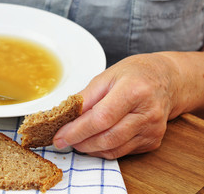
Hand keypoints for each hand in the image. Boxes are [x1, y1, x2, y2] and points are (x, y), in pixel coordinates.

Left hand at [53, 53, 181, 158]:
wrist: (167, 80)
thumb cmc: (134, 74)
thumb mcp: (106, 76)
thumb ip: (85, 98)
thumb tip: (66, 117)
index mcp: (134, 90)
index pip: (101, 118)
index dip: (76, 130)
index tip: (59, 136)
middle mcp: (147, 113)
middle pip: (107, 138)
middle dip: (80, 142)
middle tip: (63, 140)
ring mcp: (153, 130)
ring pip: (113, 149)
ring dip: (89, 148)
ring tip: (76, 140)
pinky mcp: (153, 141)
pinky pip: (122, 152)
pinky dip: (103, 149)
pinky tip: (93, 141)